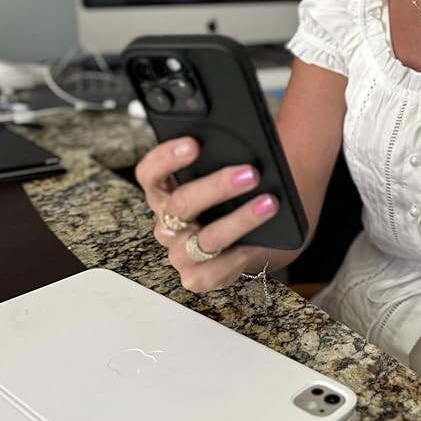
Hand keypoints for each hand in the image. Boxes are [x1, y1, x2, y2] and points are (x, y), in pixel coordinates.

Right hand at [134, 136, 278, 293]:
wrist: (260, 236)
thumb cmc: (239, 197)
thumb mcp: (229, 174)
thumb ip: (227, 159)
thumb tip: (249, 145)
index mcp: (164, 192)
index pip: (150, 173)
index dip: (166, 157)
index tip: (194, 144)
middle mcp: (167, 223)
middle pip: (181, 204)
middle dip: (218, 186)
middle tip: (251, 173)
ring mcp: (180, 252)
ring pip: (206, 238)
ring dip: (241, 220)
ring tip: (269, 203)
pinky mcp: (197, 277)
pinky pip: (215, 269)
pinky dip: (241, 254)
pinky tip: (261, 241)